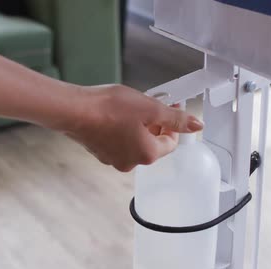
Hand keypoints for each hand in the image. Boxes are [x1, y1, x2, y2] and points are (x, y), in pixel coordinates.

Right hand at [62, 85, 203, 171]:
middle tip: (150, 103)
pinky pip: (118, 142)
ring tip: (131, 107)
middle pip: (152, 144)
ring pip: (134, 142)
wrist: (75, 111)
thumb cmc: (110, 109)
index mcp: (147, 154)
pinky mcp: (99, 152)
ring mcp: (113, 159)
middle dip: (155, 124)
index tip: (169, 105)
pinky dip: (121, 130)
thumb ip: (176, 118)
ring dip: (138, 126)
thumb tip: (196, 126)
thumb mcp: (150, 108)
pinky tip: (115, 114)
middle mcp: (131, 163)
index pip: (170, 142)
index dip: (172, 123)